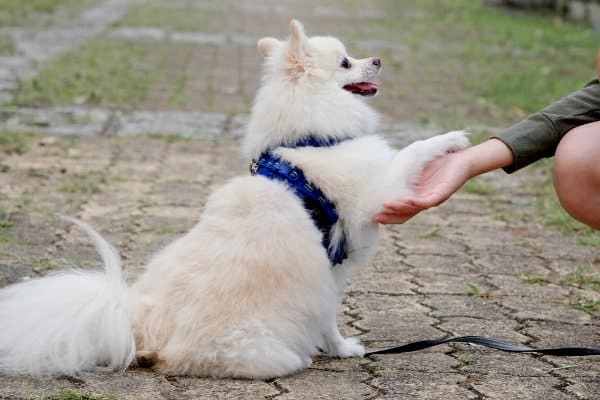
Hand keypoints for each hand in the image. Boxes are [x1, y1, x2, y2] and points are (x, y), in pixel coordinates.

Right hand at [373, 138, 513, 224]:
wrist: (462, 158)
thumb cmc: (439, 161)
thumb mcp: (416, 167)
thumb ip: (403, 171)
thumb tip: (384, 170)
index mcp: (416, 196)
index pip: (400, 210)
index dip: (388, 213)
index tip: (373, 213)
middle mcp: (423, 201)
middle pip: (405, 215)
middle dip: (390, 218)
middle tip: (375, 217)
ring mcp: (432, 199)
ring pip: (413, 209)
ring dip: (399, 209)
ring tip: (385, 206)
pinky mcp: (441, 194)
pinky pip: (426, 202)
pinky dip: (414, 203)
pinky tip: (405, 200)